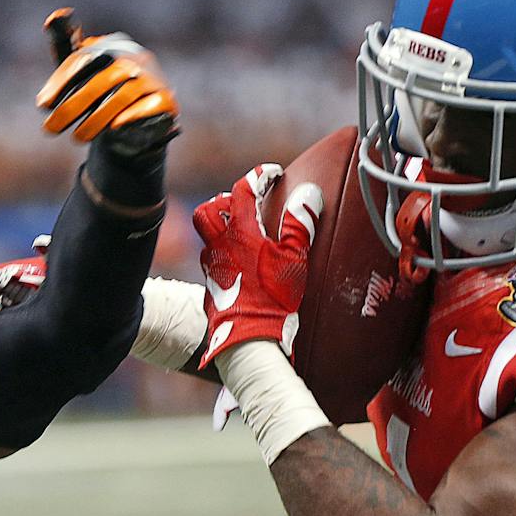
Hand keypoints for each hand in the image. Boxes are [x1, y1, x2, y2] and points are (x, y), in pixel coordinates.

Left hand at [35, 8, 178, 160]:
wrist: (138, 117)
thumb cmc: (102, 91)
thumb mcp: (81, 69)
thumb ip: (66, 45)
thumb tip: (53, 18)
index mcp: (111, 46)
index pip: (83, 60)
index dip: (61, 82)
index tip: (42, 105)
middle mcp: (134, 58)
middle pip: (101, 80)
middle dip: (73, 106)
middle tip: (51, 129)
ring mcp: (153, 78)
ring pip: (124, 95)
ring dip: (98, 118)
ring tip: (78, 137)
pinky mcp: (167, 100)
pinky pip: (151, 106)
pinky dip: (132, 116)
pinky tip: (113, 128)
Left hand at [192, 164, 322, 365]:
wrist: (249, 340)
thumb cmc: (274, 300)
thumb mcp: (294, 259)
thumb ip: (300, 224)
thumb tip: (308, 193)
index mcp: (241, 233)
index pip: (243, 190)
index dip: (258, 176)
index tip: (272, 174)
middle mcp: (220, 246)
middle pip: (209, 209)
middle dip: (226, 200)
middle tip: (246, 202)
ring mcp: (212, 267)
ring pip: (207, 235)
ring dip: (222, 226)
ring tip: (242, 230)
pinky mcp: (210, 287)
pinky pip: (211, 260)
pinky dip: (223, 252)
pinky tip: (238, 262)